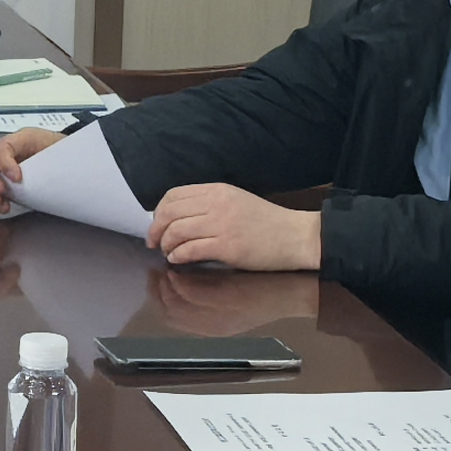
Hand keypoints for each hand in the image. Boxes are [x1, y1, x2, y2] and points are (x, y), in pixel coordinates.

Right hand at [0, 127, 64, 209]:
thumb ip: (52, 164)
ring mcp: (1, 162)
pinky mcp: (1, 177)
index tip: (16, 178)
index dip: (5, 162)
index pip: (4, 145)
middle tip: (0, 191)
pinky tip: (2, 206)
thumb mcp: (60, 152)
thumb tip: (51, 179)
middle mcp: (7, 149)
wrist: (65, 156)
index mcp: (23, 138)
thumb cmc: (62, 152)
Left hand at [149, 182, 321, 272]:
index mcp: (218, 190)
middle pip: (169, 213)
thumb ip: (209, 204)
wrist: (296, 236)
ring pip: (176, 231)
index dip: (159, 211)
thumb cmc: (267, 223)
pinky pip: (190, 250)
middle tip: (154, 243)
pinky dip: (178, 256)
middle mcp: (217, 204)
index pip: (173, 195)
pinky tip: (178, 260)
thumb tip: (178, 216)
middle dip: (155, 230)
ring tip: (168, 253)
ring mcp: (222, 225)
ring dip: (166, 245)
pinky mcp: (228, 247)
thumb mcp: (236, 201)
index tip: (157, 225)